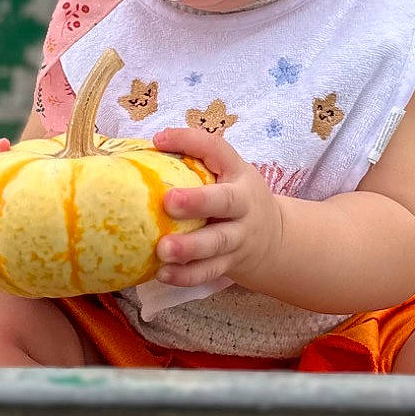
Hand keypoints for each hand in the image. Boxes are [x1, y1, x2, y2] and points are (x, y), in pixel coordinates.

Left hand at [149, 125, 283, 290]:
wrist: (274, 238)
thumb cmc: (235, 198)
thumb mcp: (227, 175)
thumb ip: (194, 166)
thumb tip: (140, 154)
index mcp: (238, 174)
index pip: (217, 150)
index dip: (190, 142)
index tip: (159, 140)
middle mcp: (244, 205)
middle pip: (226, 202)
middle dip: (198, 202)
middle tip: (169, 202)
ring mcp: (239, 237)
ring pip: (217, 242)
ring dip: (189, 247)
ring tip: (162, 250)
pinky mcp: (231, 263)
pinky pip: (209, 271)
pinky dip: (186, 275)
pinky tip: (163, 273)